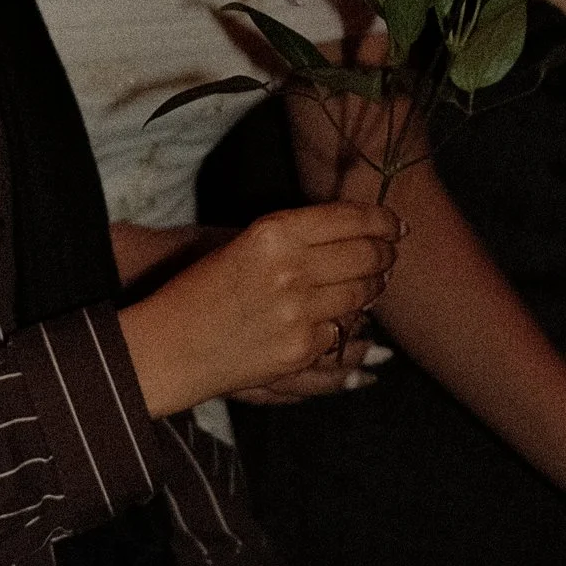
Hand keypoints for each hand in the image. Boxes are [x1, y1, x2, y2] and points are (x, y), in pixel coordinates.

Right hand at [120, 200, 403, 418]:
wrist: (170, 342)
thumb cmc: (202, 285)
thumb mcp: (247, 241)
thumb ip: (298, 234)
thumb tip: (359, 228)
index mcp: (274, 231)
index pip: (349, 218)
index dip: (382, 219)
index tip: (395, 223)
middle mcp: (290, 268)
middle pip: (365, 255)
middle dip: (385, 253)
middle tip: (391, 251)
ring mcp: (298, 311)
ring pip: (363, 294)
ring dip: (376, 287)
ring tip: (376, 280)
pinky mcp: (300, 347)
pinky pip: (344, 331)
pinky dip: (349, 323)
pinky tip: (347, 316)